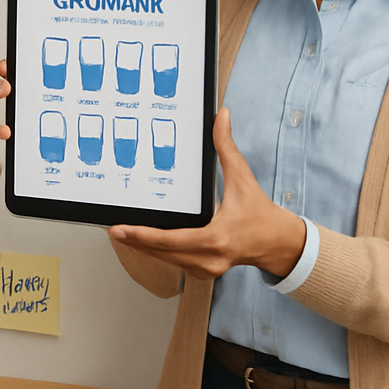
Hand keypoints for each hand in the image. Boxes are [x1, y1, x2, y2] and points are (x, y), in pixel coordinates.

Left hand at [107, 108, 306, 279]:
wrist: (277, 243)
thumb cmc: (261, 214)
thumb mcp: (243, 178)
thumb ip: (226, 147)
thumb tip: (221, 116)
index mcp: (216, 238)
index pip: (170, 240)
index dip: (142, 236)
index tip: (120, 229)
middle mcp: (208, 259)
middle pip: (161, 252)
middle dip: (135, 240)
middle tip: (111, 227)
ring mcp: (205, 269)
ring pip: (165, 259)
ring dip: (143, 246)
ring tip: (120, 232)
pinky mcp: (202, 271)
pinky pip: (173, 261)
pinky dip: (157, 250)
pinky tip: (142, 239)